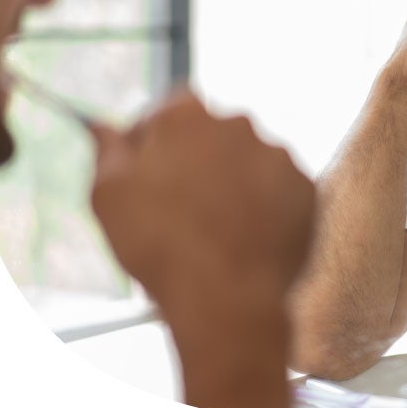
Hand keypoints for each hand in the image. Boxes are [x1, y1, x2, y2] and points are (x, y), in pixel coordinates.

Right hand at [88, 88, 315, 314]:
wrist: (227, 298)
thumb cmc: (159, 246)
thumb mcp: (109, 196)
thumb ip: (108, 151)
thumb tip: (102, 127)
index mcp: (188, 117)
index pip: (169, 109)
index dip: (154, 138)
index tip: (146, 169)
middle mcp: (238, 124)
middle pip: (211, 134)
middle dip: (196, 160)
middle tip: (181, 206)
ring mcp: (277, 154)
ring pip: (247, 161)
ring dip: (232, 182)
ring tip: (216, 228)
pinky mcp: (304, 186)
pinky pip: (278, 188)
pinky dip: (265, 205)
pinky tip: (246, 236)